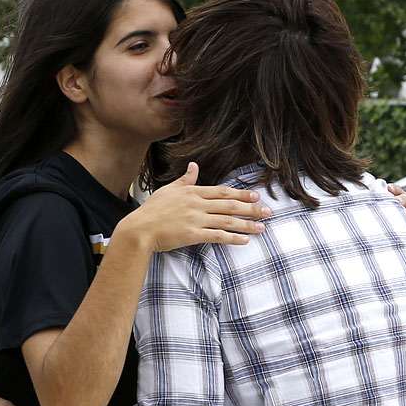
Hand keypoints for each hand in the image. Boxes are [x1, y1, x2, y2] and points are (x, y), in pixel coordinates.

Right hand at [119, 162, 270, 252]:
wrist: (139, 230)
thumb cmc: (151, 211)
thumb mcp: (168, 190)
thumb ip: (185, 179)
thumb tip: (194, 165)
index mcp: (192, 192)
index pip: (222, 192)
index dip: (240, 194)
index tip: (256, 196)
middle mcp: (196, 204)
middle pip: (229, 205)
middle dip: (251, 208)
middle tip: (267, 211)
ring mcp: (195, 219)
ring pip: (227, 221)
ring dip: (246, 224)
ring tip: (262, 227)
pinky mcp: (192, 235)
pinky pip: (217, 236)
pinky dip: (232, 238)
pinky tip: (244, 240)